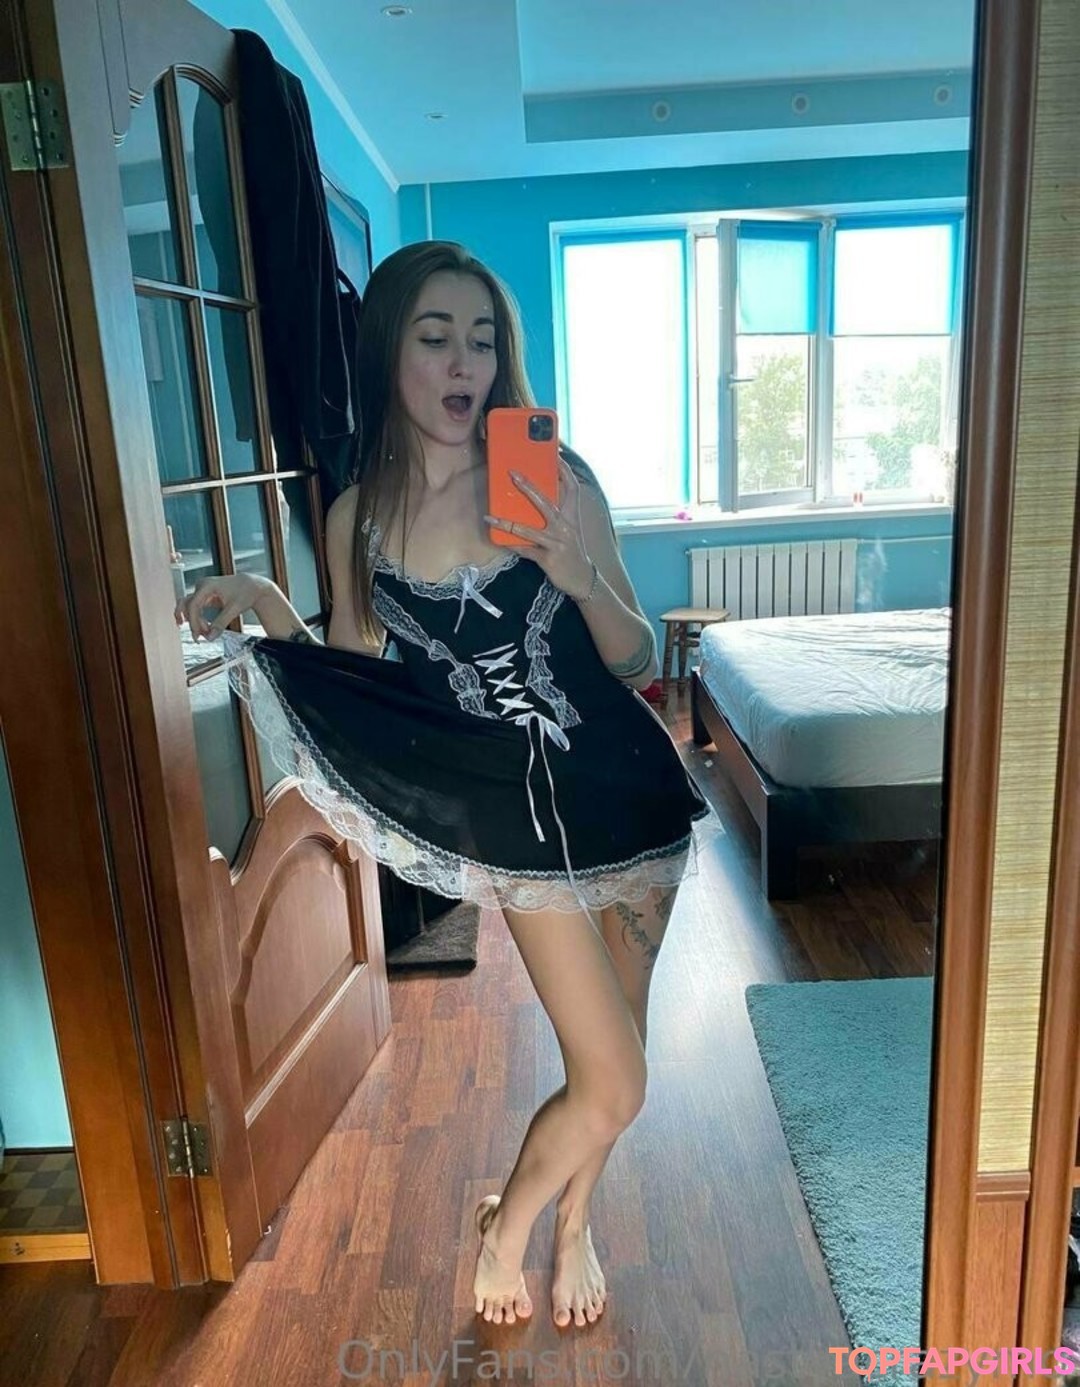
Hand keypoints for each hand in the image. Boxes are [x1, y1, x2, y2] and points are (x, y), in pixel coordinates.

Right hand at [175, 572, 272, 640]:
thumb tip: (210, 638)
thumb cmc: (245, 593)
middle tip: (200, 638)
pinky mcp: (204, 596)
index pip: (193, 605)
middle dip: (193, 623)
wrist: (251, 586)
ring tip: (204, 634)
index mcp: (207, 585)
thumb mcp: (234, 609)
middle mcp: (201, 586)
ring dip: (193, 621)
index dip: (194, 622)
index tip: (198, 635)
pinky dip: (197, 619)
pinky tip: (203, 629)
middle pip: (188, 606)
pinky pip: (194, 608)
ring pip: (188, 607)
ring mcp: (201, 590)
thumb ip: (221, 623)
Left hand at [484, 457, 594, 599]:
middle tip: (513, 475)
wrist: (582, 579)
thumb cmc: (572, 551)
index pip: (572, 488)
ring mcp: (557, 543)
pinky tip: (499, 541)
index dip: (564, 471)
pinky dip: (512, 545)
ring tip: (491, 518)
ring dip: (507, 523)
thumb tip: (536, 498)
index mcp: (571, 517)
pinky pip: (526, 550)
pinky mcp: (549, 559)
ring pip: (529, 530)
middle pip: (546, 502)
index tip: (555, 455)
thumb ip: (557, 515)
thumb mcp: (569, 530)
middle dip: (529, 487)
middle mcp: (565, 527)